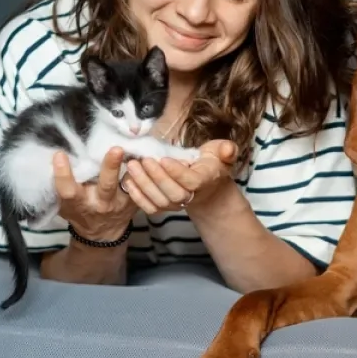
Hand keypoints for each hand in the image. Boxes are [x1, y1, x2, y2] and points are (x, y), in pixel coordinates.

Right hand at [53, 148, 136, 240]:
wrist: (102, 233)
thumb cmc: (80, 211)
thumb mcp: (66, 203)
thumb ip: (64, 184)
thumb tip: (59, 154)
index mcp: (78, 203)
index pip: (68, 190)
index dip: (63, 174)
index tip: (60, 155)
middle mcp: (99, 203)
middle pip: (106, 186)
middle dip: (111, 167)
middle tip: (116, 149)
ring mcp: (119, 203)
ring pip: (128, 185)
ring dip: (134, 169)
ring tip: (137, 153)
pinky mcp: (134, 201)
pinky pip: (141, 184)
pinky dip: (144, 170)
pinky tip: (145, 155)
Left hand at [121, 139, 238, 215]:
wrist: (206, 184)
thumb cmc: (210, 163)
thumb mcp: (221, 152)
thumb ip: (226, 149)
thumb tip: (228, 149)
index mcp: (205, 180)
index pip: (191, 182)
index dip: (177, 173)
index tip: (163, 159)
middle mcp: (192, 195)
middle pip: (174, 194)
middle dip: (157, 177)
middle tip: (143, 160)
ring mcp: (177, 204)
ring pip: (160, 201)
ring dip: (144, 185)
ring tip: (132, 166)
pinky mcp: (164, 207)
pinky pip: (150, 208)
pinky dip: (137, 197)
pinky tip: (128, 181)